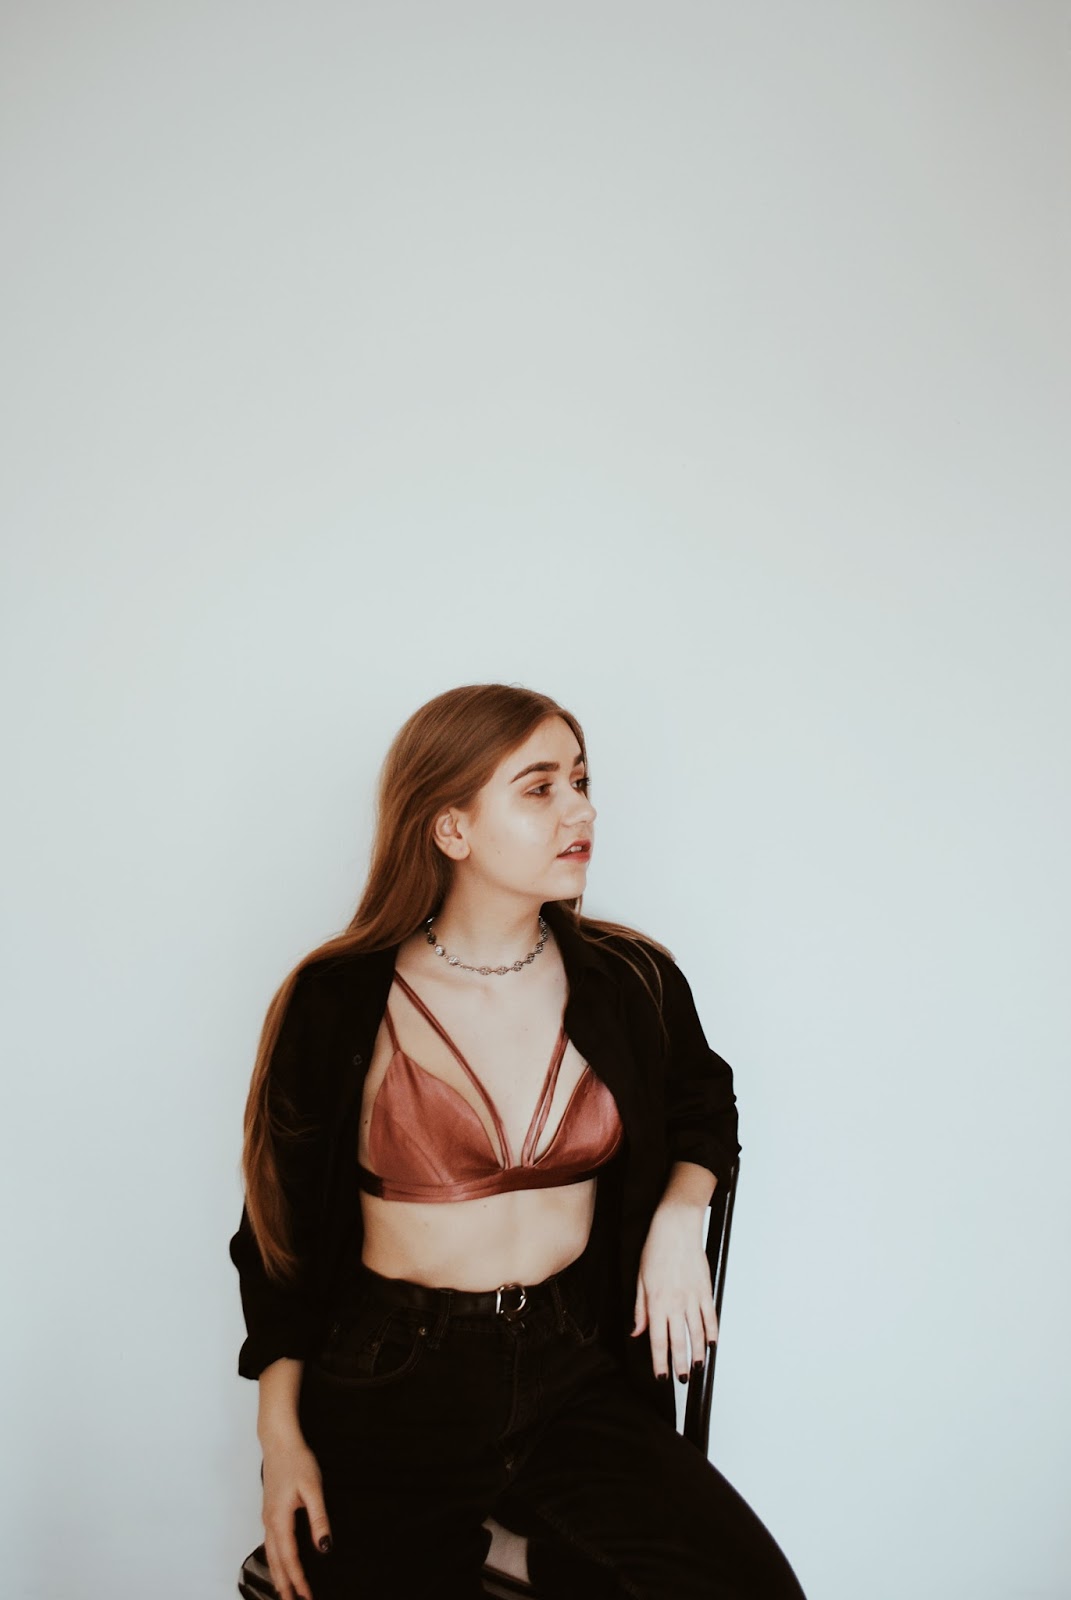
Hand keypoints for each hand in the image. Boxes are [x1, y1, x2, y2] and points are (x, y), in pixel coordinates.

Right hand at [261, 1432, 332, 1599]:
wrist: (279, 1442)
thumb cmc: (296, 1461)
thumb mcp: (313, 1489)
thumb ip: (319, 1519)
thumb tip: (324, 1547)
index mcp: (280, 1519)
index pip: (290, 1558)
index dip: (298, 1580)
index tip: (306, 1595)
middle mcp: (270, 1522)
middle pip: (276, 1562)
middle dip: (284, 1585)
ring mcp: (267, 1518)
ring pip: (271, 1555)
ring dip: (278, 1575)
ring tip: (285, 1592)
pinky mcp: (269, 1512)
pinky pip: (270, 1544)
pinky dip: (274, 1560)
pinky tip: (279, 1564)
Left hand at [631, 1202, 717, 1381]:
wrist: (676, 1227)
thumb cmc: (656, 1249)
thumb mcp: (640, 1279)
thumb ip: (640, 1309)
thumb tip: (636, 1331)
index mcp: (656, 1302)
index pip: (657, 1339)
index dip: (660, 1361)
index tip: (661, 1376)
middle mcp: (675, 1303)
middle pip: (679, 1341)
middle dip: (680, 1363)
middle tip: (681, 1379)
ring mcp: (692, 1297)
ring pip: (697, 1332)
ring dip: (697, 1353)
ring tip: (696, 1367)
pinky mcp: (705, 1289)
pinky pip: (710, 1316)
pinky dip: (712, 1332)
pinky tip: (711, 1343)